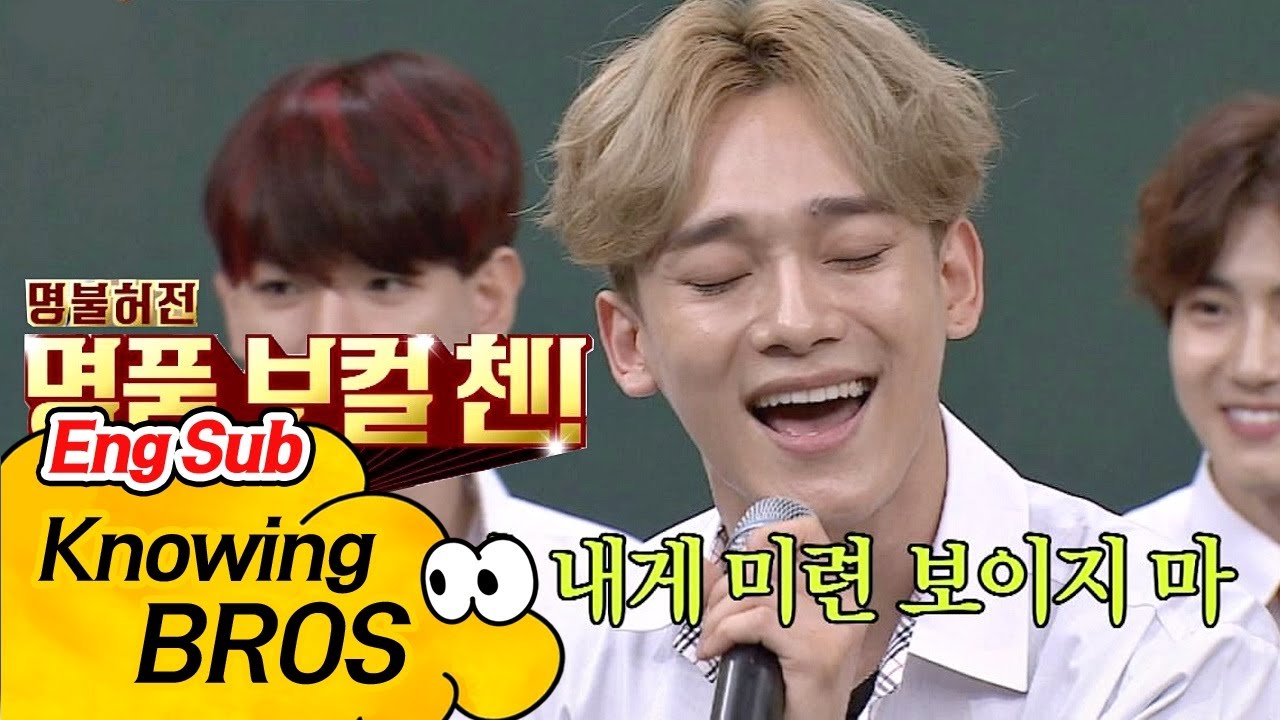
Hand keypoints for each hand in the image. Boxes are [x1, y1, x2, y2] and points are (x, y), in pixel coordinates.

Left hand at [696, 515, 869, 719]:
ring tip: (713, 641)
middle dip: (726, 587)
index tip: (743, 559)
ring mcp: (830, 625)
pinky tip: (716, 652)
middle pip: (769, 560)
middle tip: (715, 618)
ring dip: (717, 618)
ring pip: (754, 592)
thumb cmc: (794, 686)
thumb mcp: (770, 631)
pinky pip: (752, 622)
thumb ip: (741, 594)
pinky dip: (722, 635)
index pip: (807, 532)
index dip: (769, 534)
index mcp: (835, 592)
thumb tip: (703, 565)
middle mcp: (840, 603)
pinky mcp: (815, 650)